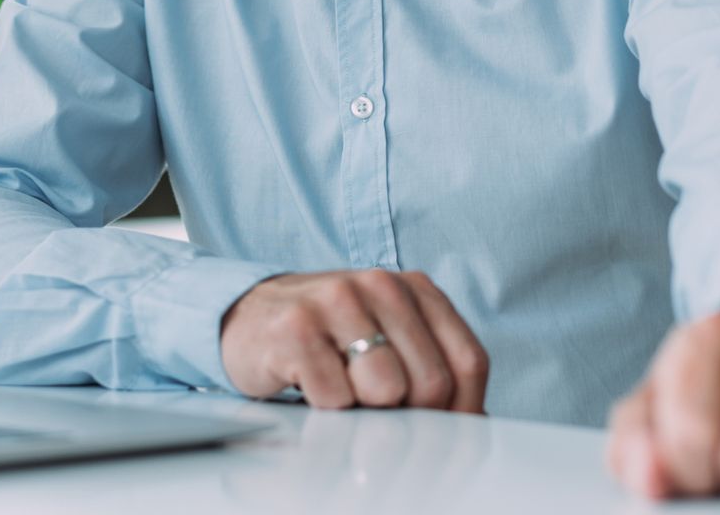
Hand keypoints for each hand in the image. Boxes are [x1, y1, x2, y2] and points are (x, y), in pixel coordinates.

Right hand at [219, 269, 487, 412]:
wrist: (248, 318)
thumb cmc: (328, 340)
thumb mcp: (389, 344)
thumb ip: (430, 373)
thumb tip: (470, 429)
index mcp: (415, 288)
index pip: (468, 363)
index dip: (462, 412)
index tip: (440, 436)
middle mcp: (381, 284)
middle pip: (431, 384)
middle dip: (407, 417)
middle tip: (374, 413)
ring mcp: (337, 299)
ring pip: (386, 390)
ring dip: (363, 410)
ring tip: (341, 391)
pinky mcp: (296, 326)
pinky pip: (334, 398)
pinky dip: (324, 410)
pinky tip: (308, 386)